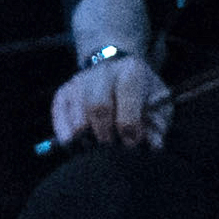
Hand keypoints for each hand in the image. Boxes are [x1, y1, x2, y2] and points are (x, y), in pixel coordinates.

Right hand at [51, 52, 169, 150]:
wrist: (119, 69)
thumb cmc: (143, 93)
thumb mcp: (160, 103)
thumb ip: (158, 123)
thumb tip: (153, 145)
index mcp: (131, 71)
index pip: (126, 97)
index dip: (129, 124)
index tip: (133, 142)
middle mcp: (102, 72)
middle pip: (97, 106)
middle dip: (106, 134)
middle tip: (112, 148)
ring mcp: (79, 81)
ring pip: (77, 115)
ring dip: (86, 138)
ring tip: (96, 148)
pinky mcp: (63, 91)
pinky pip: (59, 115)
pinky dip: (65, 133)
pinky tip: (75, 144)